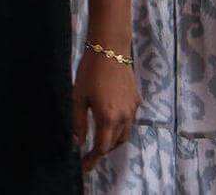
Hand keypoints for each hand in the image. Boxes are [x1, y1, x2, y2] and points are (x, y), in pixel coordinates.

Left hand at [72, 50, 138, 171]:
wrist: (110, 49)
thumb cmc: (90, 72)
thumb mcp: (78, 97)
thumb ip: (78, 122)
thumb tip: (78, 142)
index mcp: (108, 118)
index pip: (102, 147)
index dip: (92, 159)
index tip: (84, 166)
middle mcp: (124, 117)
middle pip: (115, 143)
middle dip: (103, 150)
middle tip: (89, 152)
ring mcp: (133, 108)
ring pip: (125, 133)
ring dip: (113, 140)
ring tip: (99, 139)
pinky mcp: (137, 99)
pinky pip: (130, 120)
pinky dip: (120, 126)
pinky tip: (110, 120)